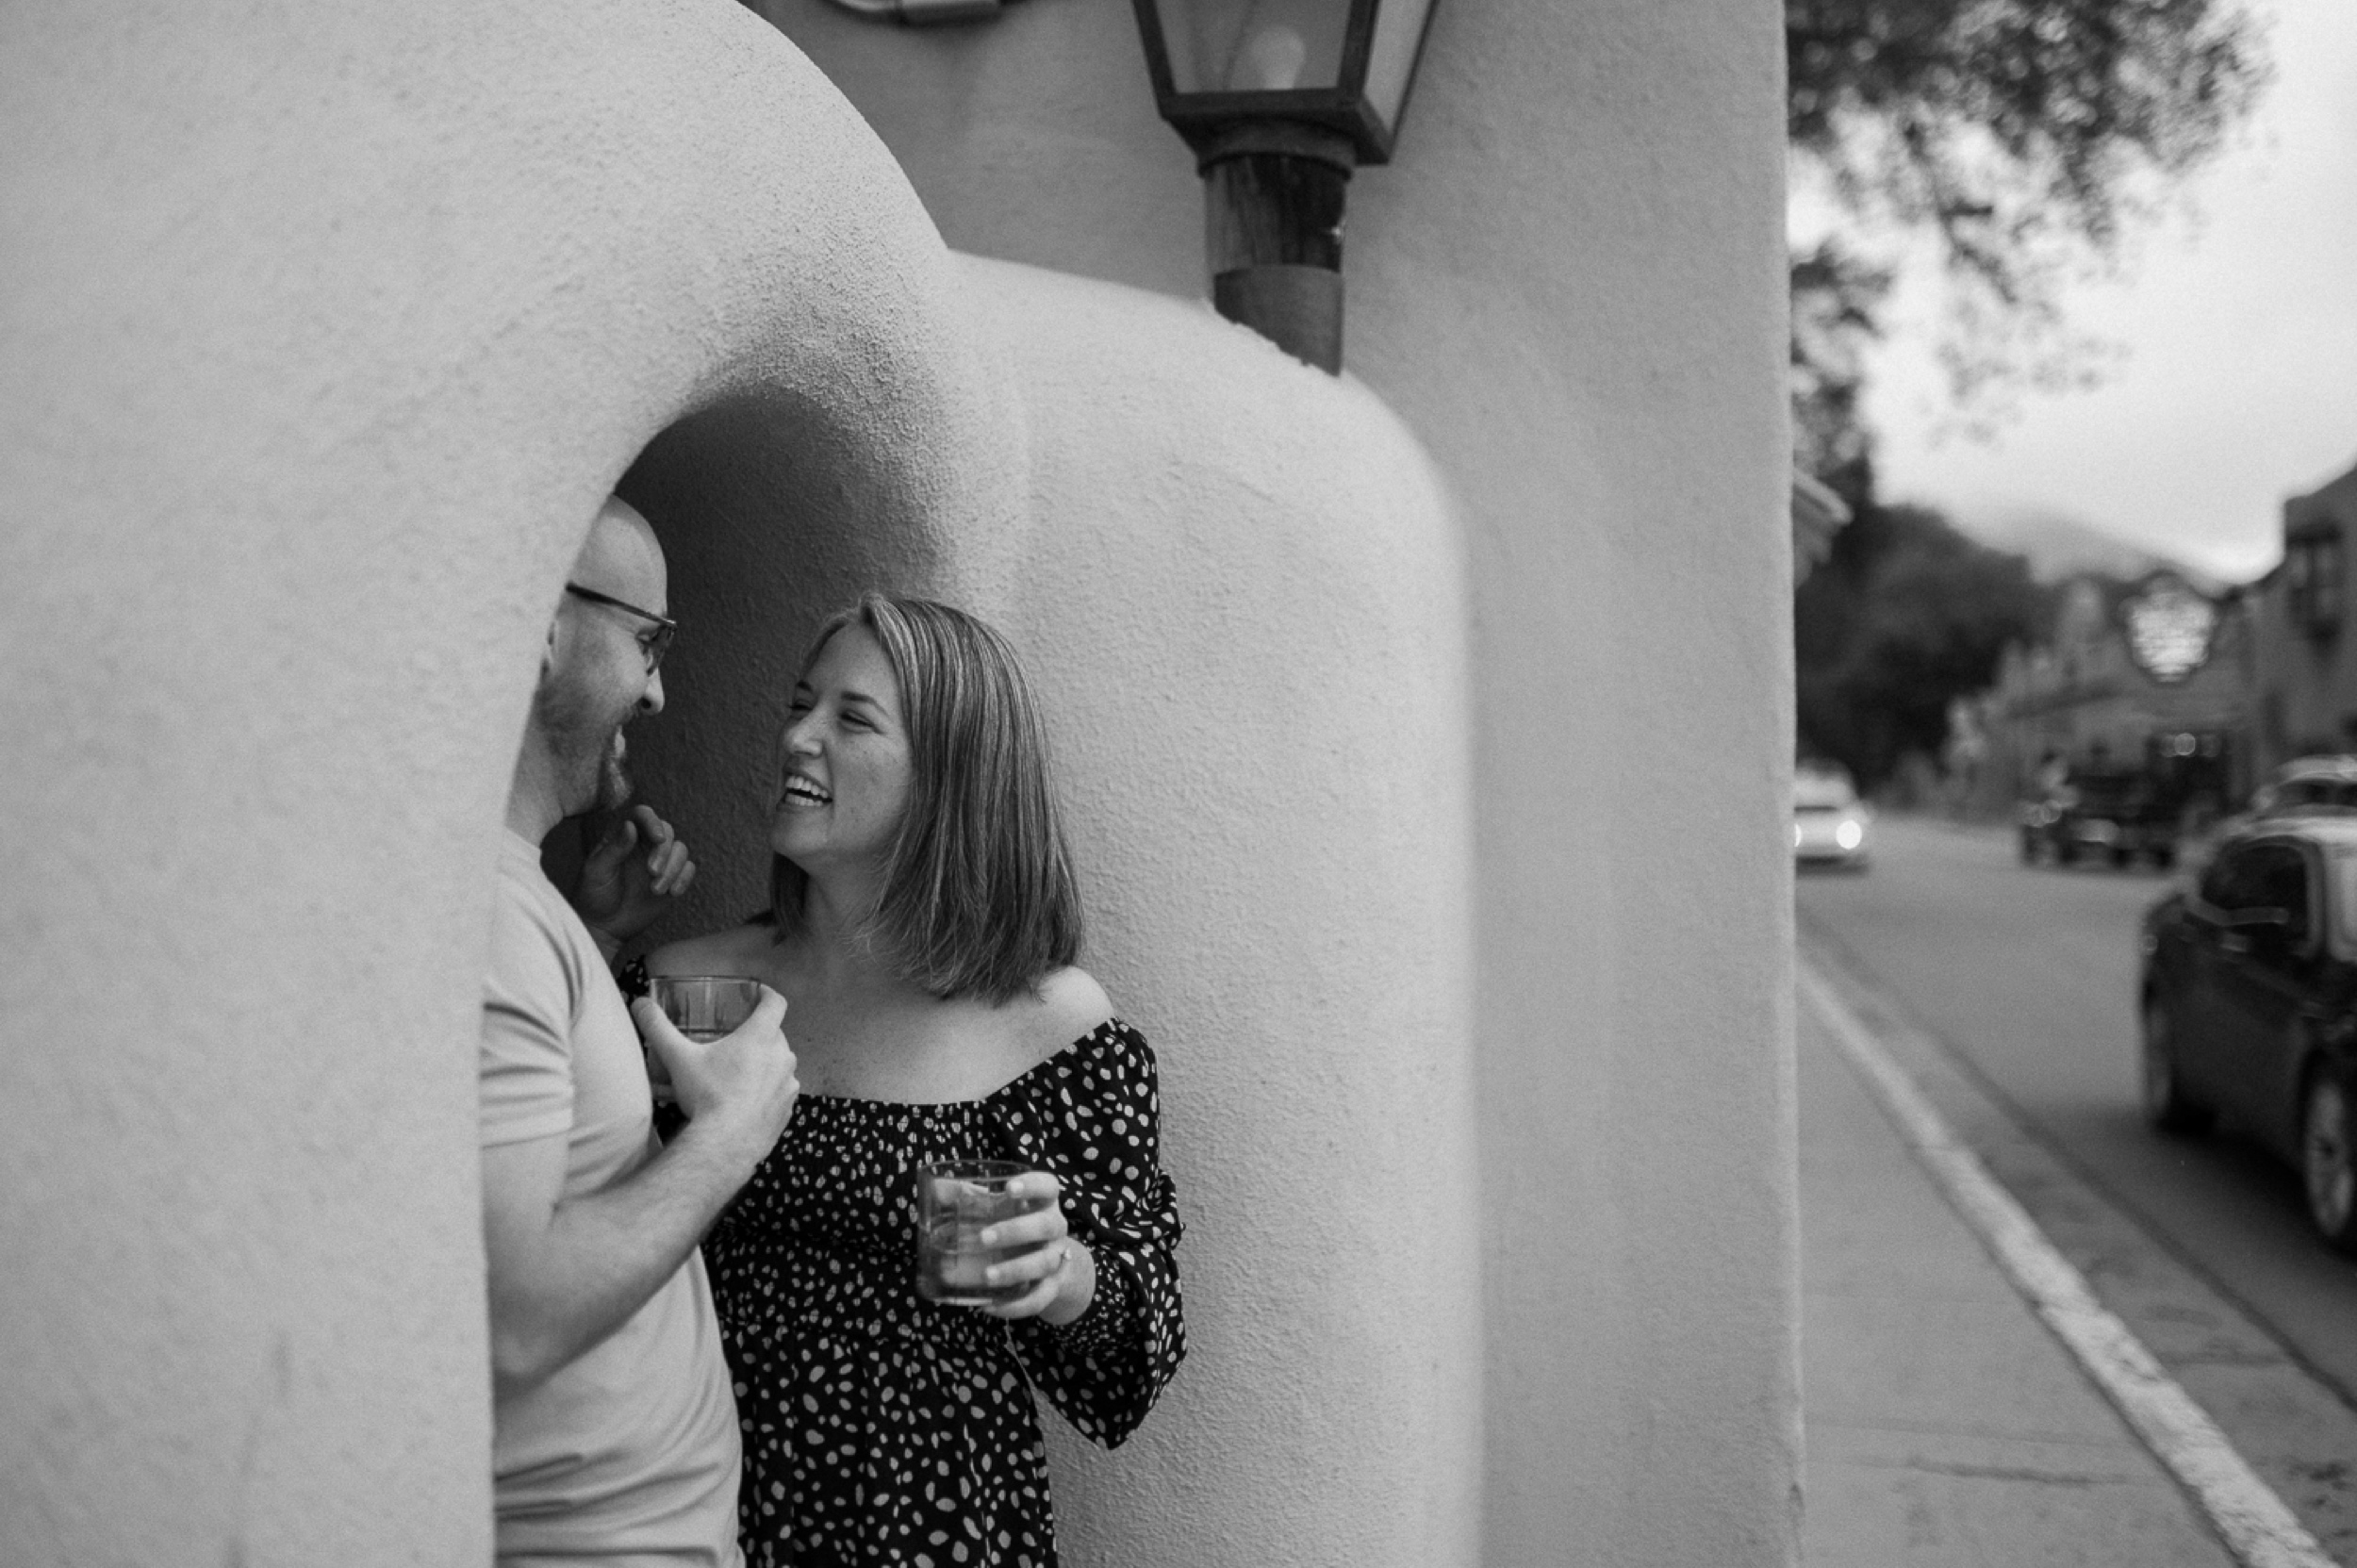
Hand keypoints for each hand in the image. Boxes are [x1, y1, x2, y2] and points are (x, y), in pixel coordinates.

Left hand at [575, 805, 695, 956]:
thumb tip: (630, 825)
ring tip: (656, 889)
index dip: (653, 821)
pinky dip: (684, 878)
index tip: (658, 838)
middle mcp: (643, 844)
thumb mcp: (597, 872)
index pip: (642, 815)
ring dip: (673, 868)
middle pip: (667, 831)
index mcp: (621, 836)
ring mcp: (659, 861)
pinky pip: (688, 869)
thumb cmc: (593, 896)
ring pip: (681, 849)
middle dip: (664, 851)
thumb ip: (614, 848)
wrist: (603, 926)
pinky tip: (671, 893)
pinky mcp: (671, 878)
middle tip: (652, 872)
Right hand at [629, 987, 797, 1161]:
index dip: (767, 994)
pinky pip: (781, 1092)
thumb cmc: (707, 1095)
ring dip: (765, 1063)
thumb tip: (639, 1004)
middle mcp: (783, 1056)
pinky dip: (768, 1090)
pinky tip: (746, 1099)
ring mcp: (789, 1085)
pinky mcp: (789, 1110)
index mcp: (762, 1036)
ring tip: (739, 1072)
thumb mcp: (679, 1058)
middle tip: (736, 1039)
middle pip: (776, 1034)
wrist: (726, 1145)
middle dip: (759, 1034)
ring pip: (780, 1064)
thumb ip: (658, 1028)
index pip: (775, 1002)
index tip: (757, 993)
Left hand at [974, 1172, 1095, 1325]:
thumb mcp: (998, 1209)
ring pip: (1044, 1263)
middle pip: (1047, 1225)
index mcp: (1043, 1203)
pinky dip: (1016, 1306)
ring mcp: (1055, 1259)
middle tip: (983, 1238)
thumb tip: (939, 1189)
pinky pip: (1039, 1298)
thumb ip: (970, 1198)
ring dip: (1015, 1269)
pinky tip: (990, 1306)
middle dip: (1014, 1231)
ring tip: (986, 1276)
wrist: (1046, 1266)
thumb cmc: (1014, 1226)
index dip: (1032, 1185)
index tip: (1007, 1188)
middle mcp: (1054, 1229)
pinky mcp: (1051, 1288)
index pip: (1048, 1186)